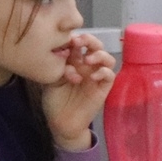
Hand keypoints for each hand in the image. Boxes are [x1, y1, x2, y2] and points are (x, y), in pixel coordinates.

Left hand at [42, 32, 116, 150]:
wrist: (61, 122)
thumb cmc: (55, 100)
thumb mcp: (51, 79)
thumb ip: (58, 65)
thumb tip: (64, 50)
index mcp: (74, 61)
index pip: (79, 43)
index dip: (75, 38)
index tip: (65, 39)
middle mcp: (87, 66)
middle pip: (95, 46)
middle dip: (89, 40)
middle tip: (78, 42)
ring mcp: (96, 76)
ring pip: (107, 58)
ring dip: (99, 55)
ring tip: (87, 60)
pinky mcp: (104, 88)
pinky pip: (110, 75)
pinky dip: (103, 72)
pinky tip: (92, 76)